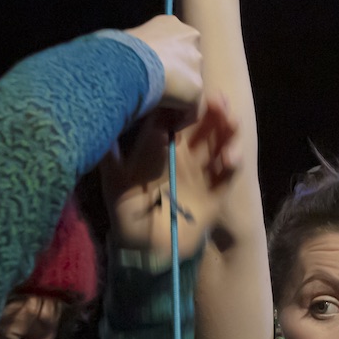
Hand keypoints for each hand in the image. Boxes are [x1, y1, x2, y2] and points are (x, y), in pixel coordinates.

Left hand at [100, 96, 242, 257]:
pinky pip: (229, 173)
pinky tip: (229, 157)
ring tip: (229, 121)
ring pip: (221, 142)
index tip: (186, 88)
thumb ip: (111, 157)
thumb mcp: (115, 183)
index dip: (183, 100)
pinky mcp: (217, 191)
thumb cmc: (128, 213)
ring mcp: (203, 171)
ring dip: (228, 129)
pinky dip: (234, 161)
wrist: (145, 249)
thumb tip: (105, 124)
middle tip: (216, 100)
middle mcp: (186, 153)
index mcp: (163, 145)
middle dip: (212, 108)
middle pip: (204, 122)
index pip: (175, 114)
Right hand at [125, 15, 202, 111]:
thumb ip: (137, 51)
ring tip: (159, 118)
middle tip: (157, 102)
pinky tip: (167, 127)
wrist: (127, 62)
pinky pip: (193, 110)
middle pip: (185, 67)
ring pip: (190, 89)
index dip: (164, 67)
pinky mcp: (197, 87)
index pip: (174, 48)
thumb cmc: (119, 50)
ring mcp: (196, 63)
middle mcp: (190, 39)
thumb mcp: (129, 41)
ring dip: (177, 104)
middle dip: (173, 86)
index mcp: (172, 25)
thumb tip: (123, 64)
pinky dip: (182, 119)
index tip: (151, 82)